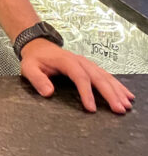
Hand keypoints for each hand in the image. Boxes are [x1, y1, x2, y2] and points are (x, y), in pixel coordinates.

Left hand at [19, 38, 135, 113]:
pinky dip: (117, 85)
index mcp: (66, 61)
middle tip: (118, 109)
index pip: (79, 77)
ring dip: (117, 91)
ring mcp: (87, 64)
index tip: (91, 108)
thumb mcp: (29, 68)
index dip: (86, 92)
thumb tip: (48, 93)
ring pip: (105, 77)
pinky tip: (126, 94)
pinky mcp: (90, 67)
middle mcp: (80, 61)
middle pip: (98, 77)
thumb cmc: (35, 59)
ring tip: (126, 104)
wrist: (38, 46)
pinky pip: (106, 76)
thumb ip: (37, 79)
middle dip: (110, 94)